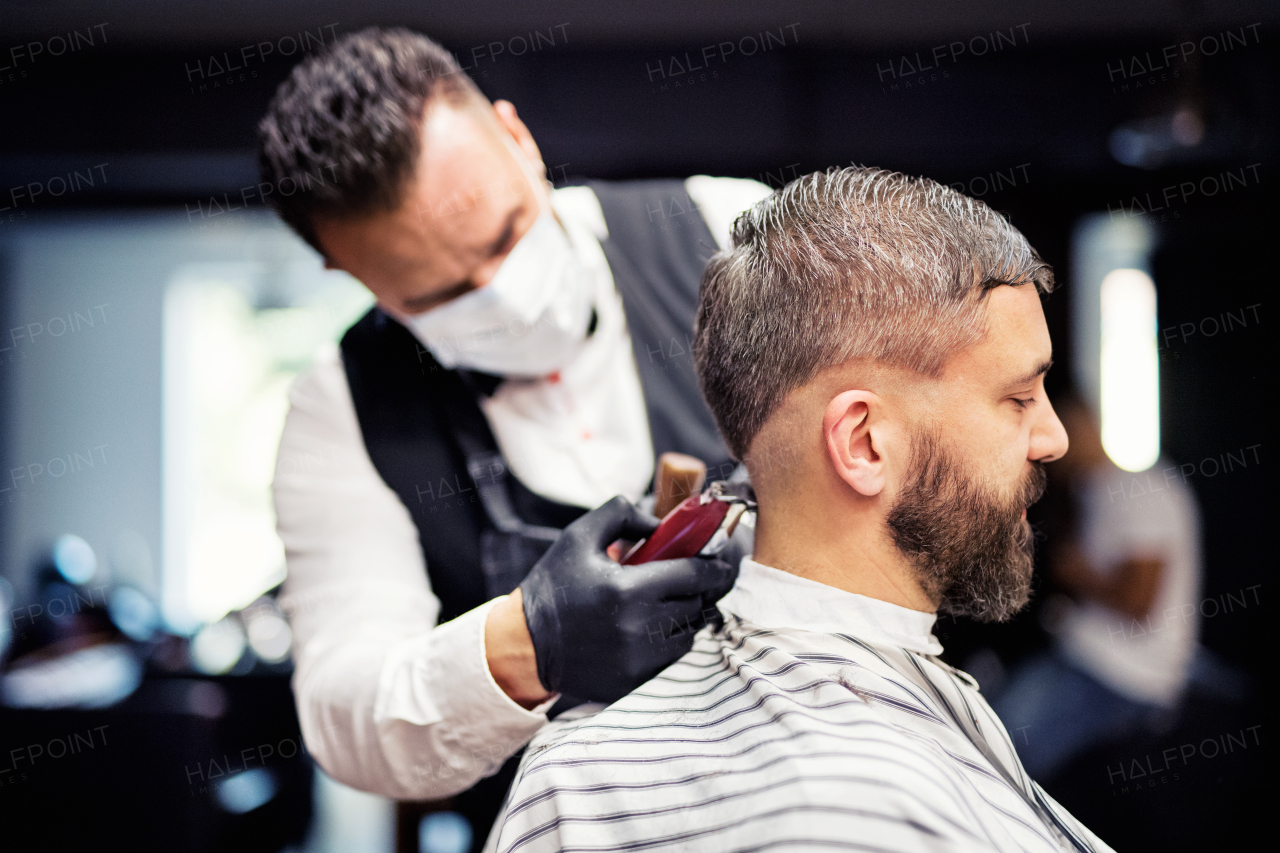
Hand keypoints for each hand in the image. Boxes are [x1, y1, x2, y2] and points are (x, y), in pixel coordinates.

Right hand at [520, 496, 738, 703]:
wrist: (524, 644)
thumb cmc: (553, 586)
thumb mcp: (580, 536)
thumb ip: (623, 514)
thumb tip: (662, 525)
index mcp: (627, 590)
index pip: (694, 576)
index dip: (713, 567)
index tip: (720, 563)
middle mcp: (637, 628)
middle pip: (696, 604)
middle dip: (697, 589)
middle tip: (688, 579)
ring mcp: (638, 660)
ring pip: (688, 633)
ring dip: (685, 616)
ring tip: (666, 603)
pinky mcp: (634, 682)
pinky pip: (671, 658)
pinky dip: (669, 641)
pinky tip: (650, 627)